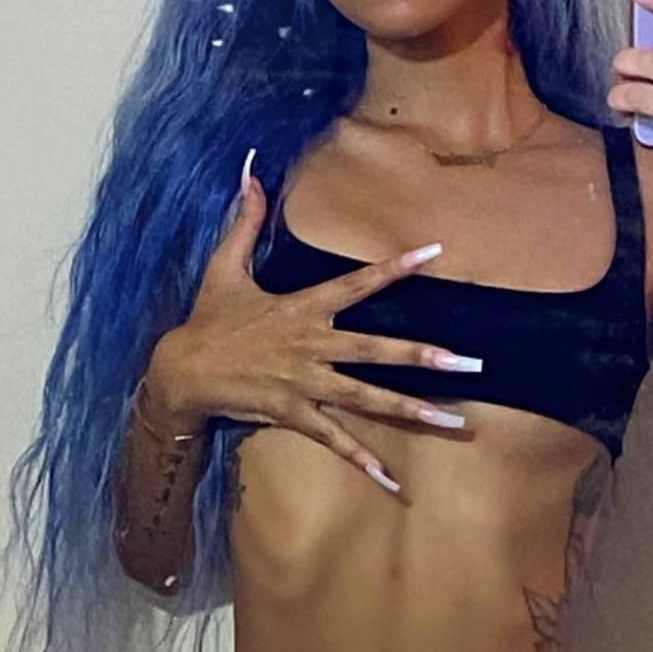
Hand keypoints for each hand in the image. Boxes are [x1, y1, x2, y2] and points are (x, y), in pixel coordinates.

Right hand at [145, 154, 478, 492]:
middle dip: (423, 356)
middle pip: (375, 350)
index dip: (394, 268)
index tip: (434, 253)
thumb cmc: (210, 318)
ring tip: (455, 421)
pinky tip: (392, 479)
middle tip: (471, 363)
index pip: (356, 284)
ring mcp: (304, 383)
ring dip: (411, 410)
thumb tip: (249, 171)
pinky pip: (332, 438)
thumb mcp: (224, 264)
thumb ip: (245, 219)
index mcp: (302, 308)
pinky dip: (361, 459)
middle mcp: (311, 345)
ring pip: (365, 397)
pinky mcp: (292, 413)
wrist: (181, 371)